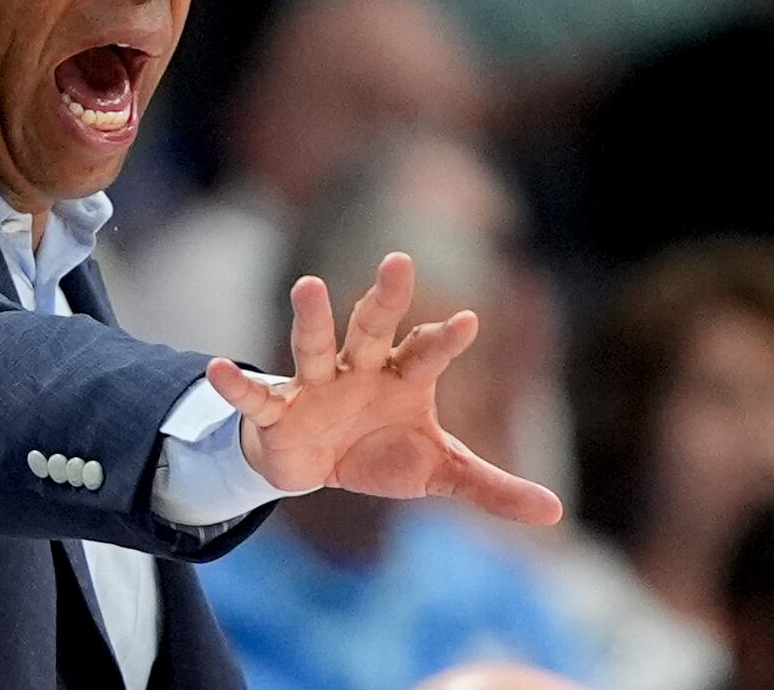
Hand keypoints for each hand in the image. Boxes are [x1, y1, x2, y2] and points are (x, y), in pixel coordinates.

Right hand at [206, 253, 562, 525]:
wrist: (314, 466)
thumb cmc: (379, 450)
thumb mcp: (439, 472)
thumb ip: (491, 487)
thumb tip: (556, 511)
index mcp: (401, 378)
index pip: (427, 352)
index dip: (445, 339)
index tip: (469, 320)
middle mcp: (359, 370)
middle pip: (373, 328)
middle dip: (385, 298)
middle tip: (399, 262)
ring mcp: (315, 385)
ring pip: (314, 346)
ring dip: (311, 318)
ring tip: (308, 285)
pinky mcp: (278, 412)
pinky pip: (257, 396)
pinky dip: (237, 384)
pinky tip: (218, 367)